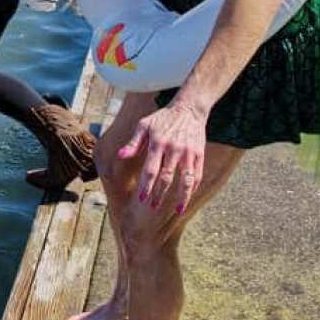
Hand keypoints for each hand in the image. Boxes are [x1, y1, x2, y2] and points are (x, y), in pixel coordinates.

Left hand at [118, 99, 207, 215]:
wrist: (189, 108)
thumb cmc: (162, 118)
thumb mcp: (144, 125)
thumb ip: (133, 142)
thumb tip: (120, 155)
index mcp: (157, 143)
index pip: (151, 170)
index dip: (146, 186)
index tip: (142, 199)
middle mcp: (173, 149)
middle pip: (167, 177)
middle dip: (159, 194)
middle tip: (152, 207)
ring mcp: (188, 153)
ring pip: (186, 180)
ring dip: (182, 197)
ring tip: (177, 210)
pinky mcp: (199, 154)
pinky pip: (197, 175)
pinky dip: (193, 188)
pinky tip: (187, 197)